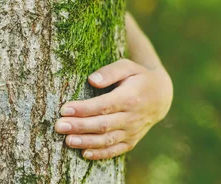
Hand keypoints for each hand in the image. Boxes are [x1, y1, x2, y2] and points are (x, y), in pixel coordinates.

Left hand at [54, 16, 172, 159]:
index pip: (103, 106)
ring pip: (108, 140)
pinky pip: (116, 150)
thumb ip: (110, 72)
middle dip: (80, 126)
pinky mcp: (132, 140)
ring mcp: (132, 131)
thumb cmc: (138, 77)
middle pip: (103, 125)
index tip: (64, 109)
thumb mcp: (127, 67)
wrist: (161, 96)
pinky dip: (101, 153)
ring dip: (87, 142)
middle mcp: (132, 117)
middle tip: (59, 126)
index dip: (83, 109)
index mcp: (130, 98)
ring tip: (67, 140)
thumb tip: (92, 80)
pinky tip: (85, 153)